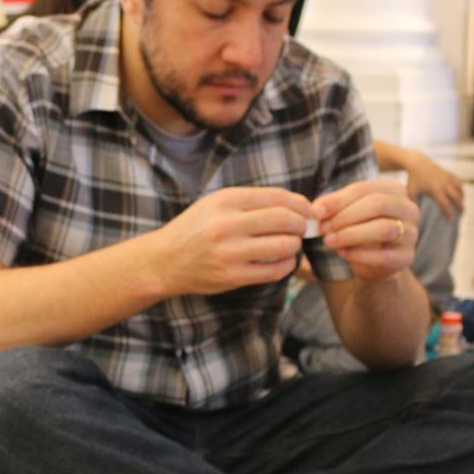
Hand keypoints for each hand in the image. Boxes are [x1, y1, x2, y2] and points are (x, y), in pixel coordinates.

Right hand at [149, 186, 313, 295]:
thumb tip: (294, 205)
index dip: (301, 203)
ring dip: (295, 245)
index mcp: (225, 200)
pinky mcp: (232, 276)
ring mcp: (230, 252)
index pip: (277, 197)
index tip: (309, 211)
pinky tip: (284, 262)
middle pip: (285, 219)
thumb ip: (250, 202)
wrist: (164, 261)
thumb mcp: (215, 204)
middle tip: (304, 229)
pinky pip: (274, 270)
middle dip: (302, 224)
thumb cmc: (194, 230)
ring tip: (292, 245)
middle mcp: (227, 224)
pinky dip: (287, 265)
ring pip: (284, 245)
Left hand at [315, 179, 419, 281]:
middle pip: (377, 204)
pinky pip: (384, 255)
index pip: (364, 189)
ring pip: (384, 228)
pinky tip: (342, 254)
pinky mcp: (407, 256)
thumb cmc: (359, 230)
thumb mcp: (346, 214)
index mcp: (394, 190)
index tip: (317, 212)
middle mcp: (408, 208)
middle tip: (323, 229)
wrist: (375, 262)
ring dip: (351, 235)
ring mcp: (411, 233)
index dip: (338, 200)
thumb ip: (333, 208)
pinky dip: (359, 255)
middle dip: (345, 217)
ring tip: (329, 241)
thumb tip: (316, 210)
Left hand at [401, 152, 463, 220]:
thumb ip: (415, 204)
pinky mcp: (449, 174)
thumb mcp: (411, 193)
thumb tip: (418, 215)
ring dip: (462, 197)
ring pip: (460, 189)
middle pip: (456, 197)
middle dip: (460, 206)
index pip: (445, 204)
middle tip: (461, 214)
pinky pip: (458, 182)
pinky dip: (460, 189)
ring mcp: (448, 178)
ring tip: (461, 204)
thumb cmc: (413, 179)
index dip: (449, 213)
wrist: (418, 163)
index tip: (451, 220)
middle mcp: (444, 184)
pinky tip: (460, 194)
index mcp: (435, 190)